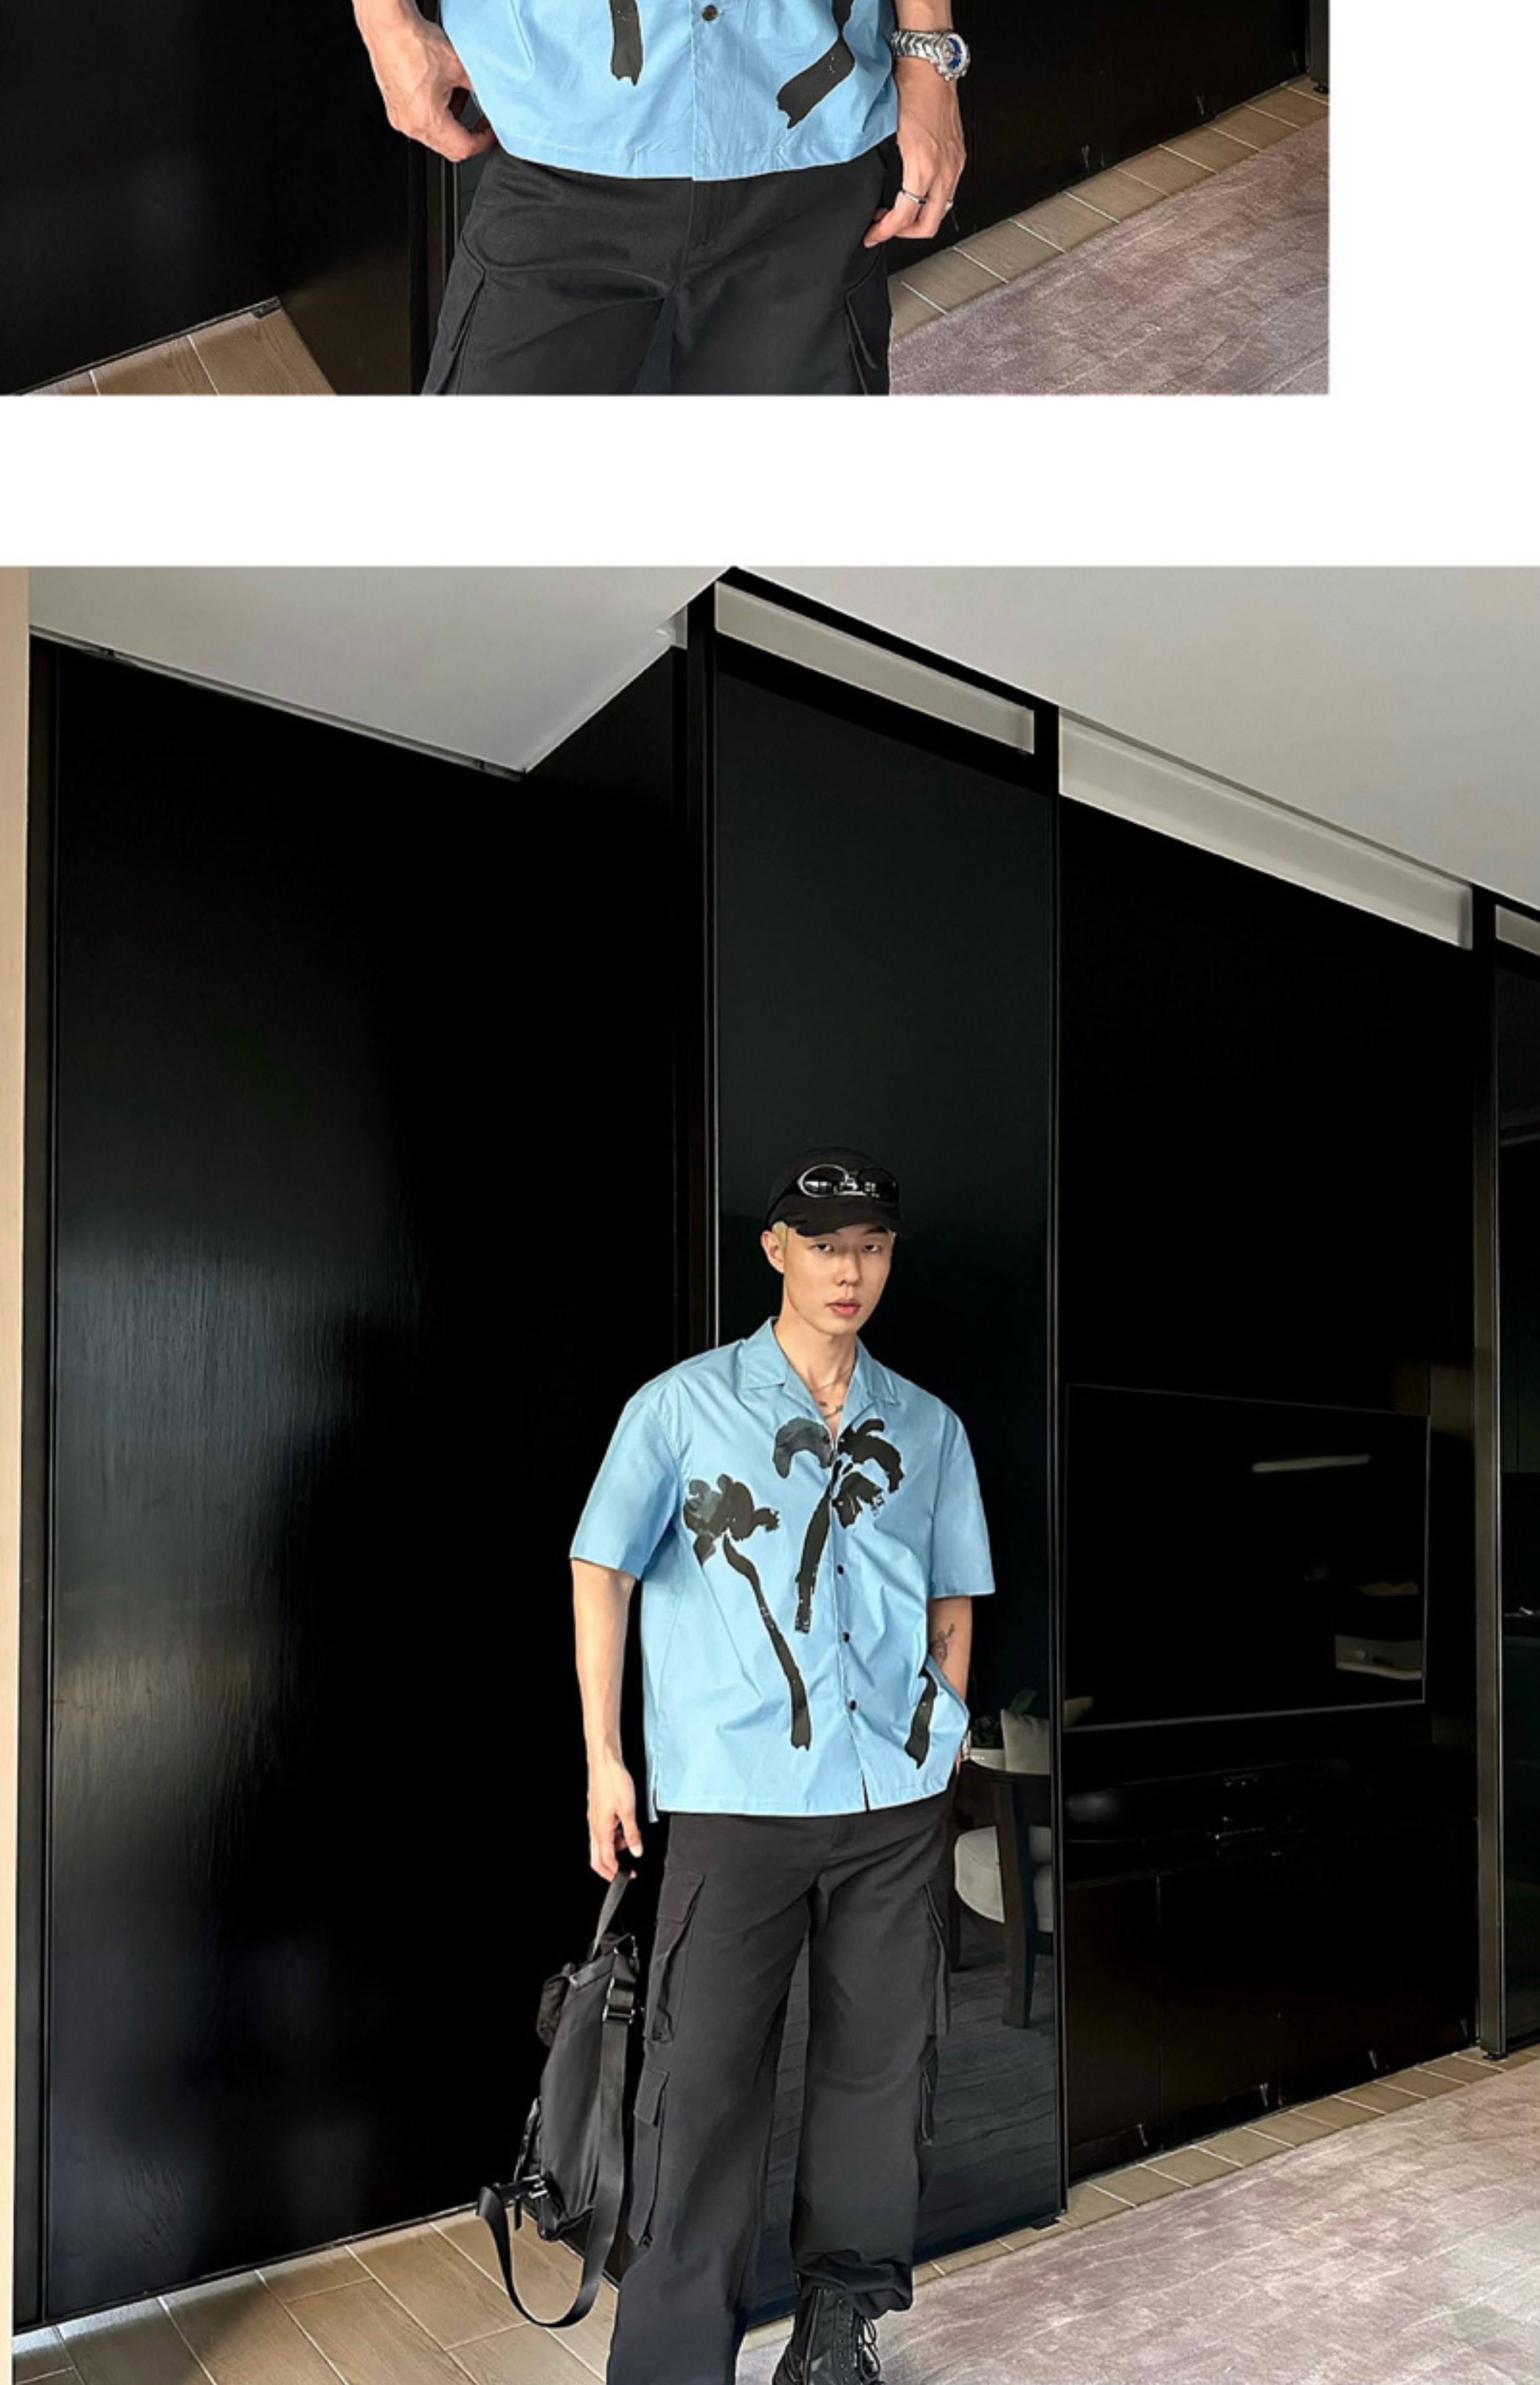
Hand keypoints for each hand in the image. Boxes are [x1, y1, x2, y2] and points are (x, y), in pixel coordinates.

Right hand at [354, 0, 495, 162]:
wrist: (387, 26)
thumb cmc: (413, 43)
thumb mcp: (459, 68)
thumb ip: (480, 89)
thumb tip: (494, 99)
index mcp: (427, 121)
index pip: (463, 148)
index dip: (483, 141)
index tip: (491, 131)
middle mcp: (410, 125)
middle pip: (449, 147)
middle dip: (468, 133)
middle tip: (481, 118)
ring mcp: (400, 118)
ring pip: (435, 134)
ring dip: (452, 119)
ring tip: (459, 94)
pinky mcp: (395, 107)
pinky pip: (421, 120)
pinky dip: (437, 111)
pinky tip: (442, 90)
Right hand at [588, 1755, 643, 1880]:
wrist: (605, 1763)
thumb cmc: (614, 1781)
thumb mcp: (629, 1810)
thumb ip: (632, 1833)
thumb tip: (636, 1851)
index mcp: (601, 1830)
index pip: (606, 1861)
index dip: (617, 1872)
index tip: (628, 1875)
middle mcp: (595, 1827)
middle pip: (597, 1858)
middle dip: (610, 1869)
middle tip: (624, 1872)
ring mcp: (594, 1820)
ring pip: (600, 1845)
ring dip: (613, 1850)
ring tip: (630, 1844)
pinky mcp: (597, 1813)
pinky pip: (602, 1833)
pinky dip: (613, 1837)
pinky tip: (624, 1829)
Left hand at [864, 62, 965, 245]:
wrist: (931, 66)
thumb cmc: (910, 90)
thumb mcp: (888, 134)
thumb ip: (886, 169)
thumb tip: (876, 193)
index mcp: (923, 165)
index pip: (904, 217)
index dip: (885, 232)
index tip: (872, 235)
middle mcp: (944, 169)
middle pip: (928, 225)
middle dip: (904, 234)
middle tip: (885, 229)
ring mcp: (954, 164)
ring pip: (940, 211)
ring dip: (918, 218)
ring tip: (897, 211)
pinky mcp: (958, 157)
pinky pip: (947, 192)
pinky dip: (930, 201)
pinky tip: (914, 191)